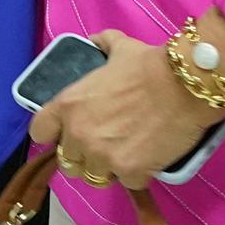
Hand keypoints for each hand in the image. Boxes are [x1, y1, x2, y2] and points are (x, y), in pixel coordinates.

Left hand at [27, 29, 219, 184]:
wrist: (185, 85)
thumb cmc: (149, 64)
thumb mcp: (119, 47)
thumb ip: (102, 45)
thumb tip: (97, 41)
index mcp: (68, 106)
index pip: (40, 131)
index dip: (53, 133)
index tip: (65, 133)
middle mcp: (79, 135)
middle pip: (68, 162)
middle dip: (83, 155)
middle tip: (103, 144)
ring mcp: (104, 157)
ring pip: (94, 177)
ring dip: (106, 168)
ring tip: (124, 154)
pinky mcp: (131, 172)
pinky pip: (128, 182)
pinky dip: (137, 174)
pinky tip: (148, 159)